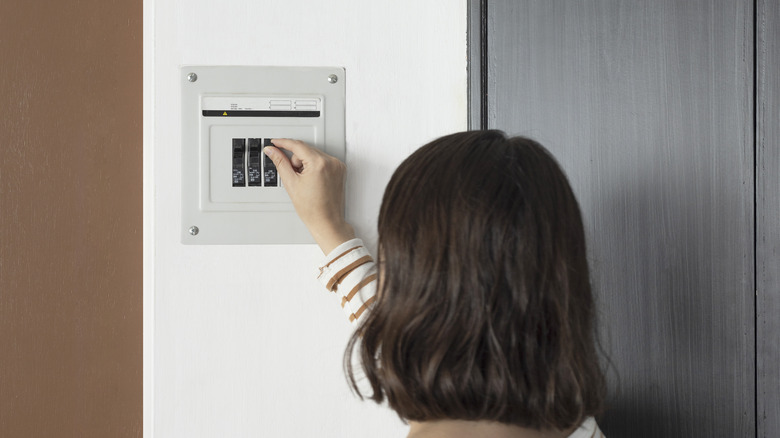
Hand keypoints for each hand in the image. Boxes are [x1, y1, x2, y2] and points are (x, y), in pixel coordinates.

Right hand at [264, 139, 354, 253]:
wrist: (326, 221)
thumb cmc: (312, 209)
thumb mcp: (291, 183)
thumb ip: (280, 162)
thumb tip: (272, 150)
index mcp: (319, 163)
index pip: (297, 145)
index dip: (283, 143)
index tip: (275, 142)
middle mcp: (331, 162)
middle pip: (306, 150)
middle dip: (296, 161)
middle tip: (295, 177)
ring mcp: (337, 166)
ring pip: (314, 154)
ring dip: (306, 164)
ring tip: (306, 182)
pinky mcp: (340, 170)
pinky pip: (322, 160)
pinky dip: (315, 166)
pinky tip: (313, 181)